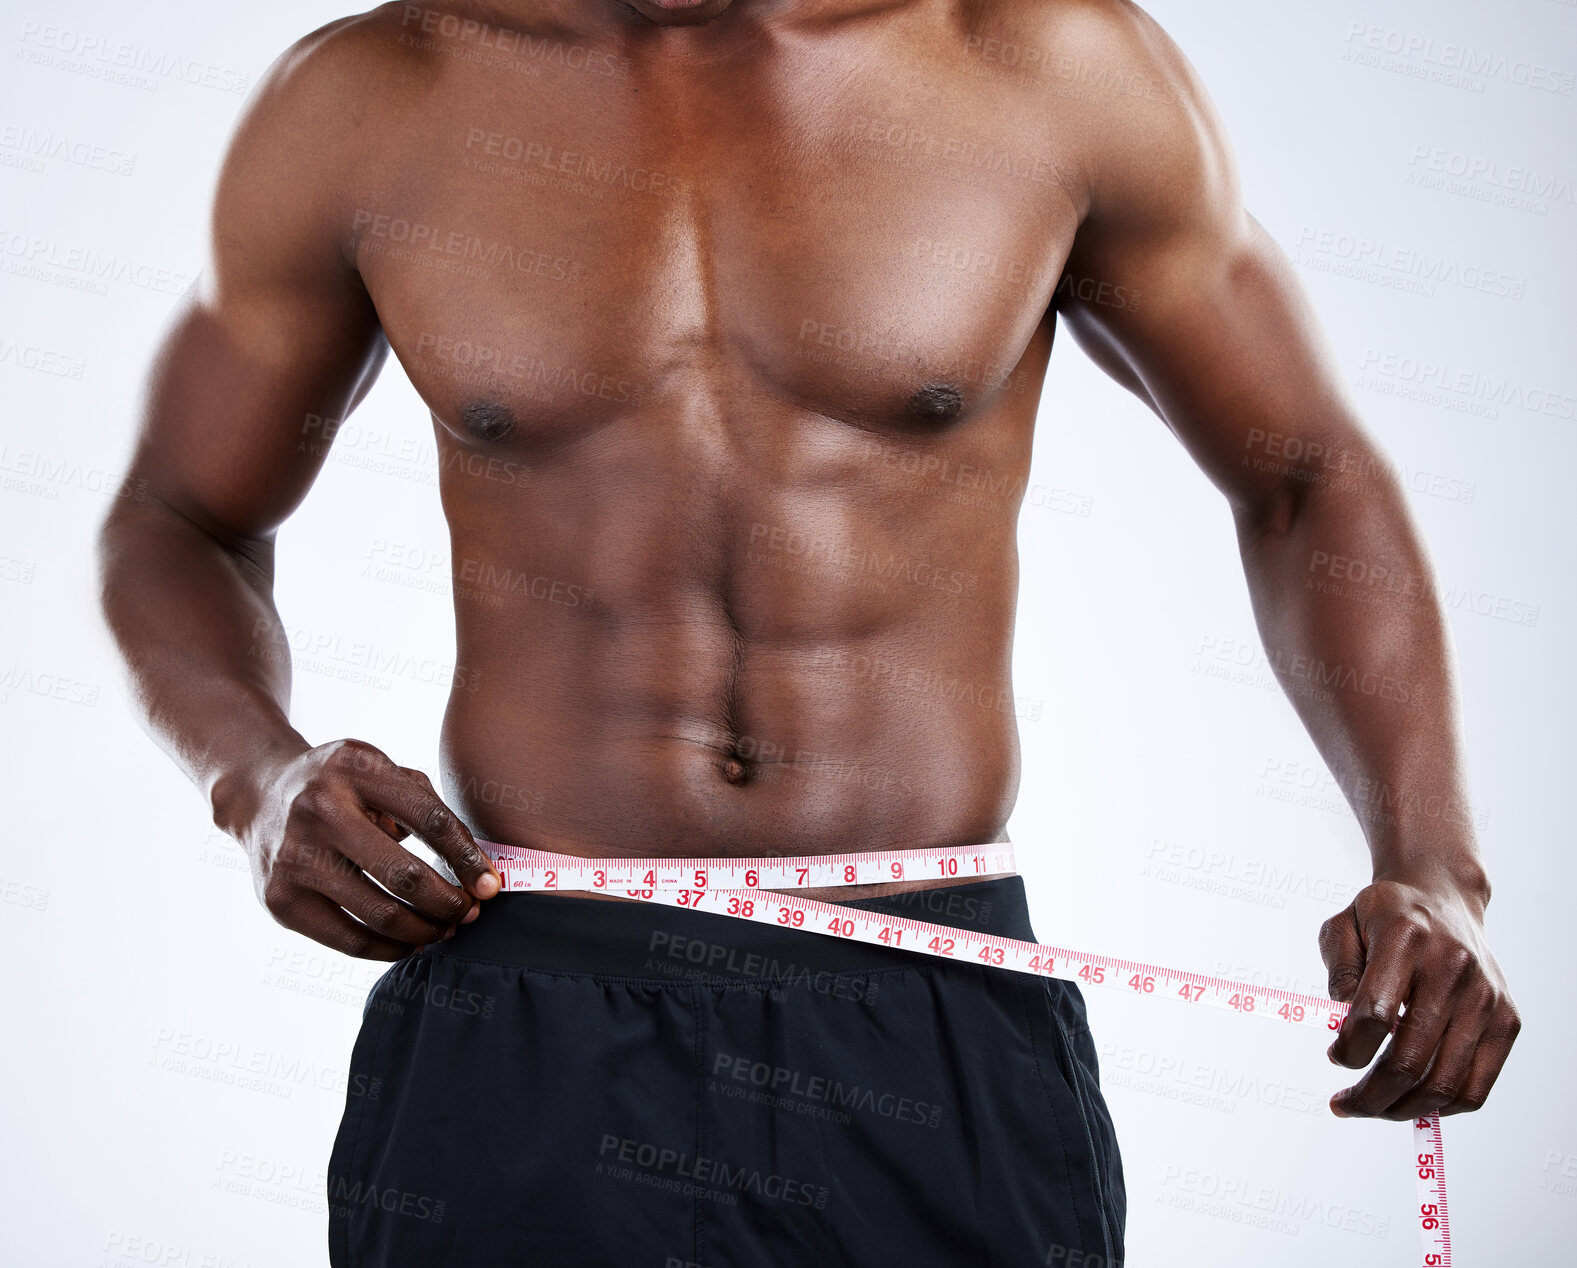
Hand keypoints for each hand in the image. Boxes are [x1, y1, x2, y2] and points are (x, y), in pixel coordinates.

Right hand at [238, 738, 500, 958]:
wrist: (259, 794)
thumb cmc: (341, 785)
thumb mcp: (380, 770)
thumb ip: (426, 805)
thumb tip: (477, 870)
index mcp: (355, 769)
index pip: (430, 820)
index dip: (467, 858)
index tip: (490, 885)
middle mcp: (319, 810)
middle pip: (405, 876)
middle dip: (449, 903)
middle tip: (468, 912)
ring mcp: (294, 858)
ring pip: (380, 914)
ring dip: (425, 931)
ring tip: (444, 928)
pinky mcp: (280, 900)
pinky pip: (348, 940)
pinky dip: (389, 950)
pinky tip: (410, 943)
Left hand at [1318, 870, 1518, 1118]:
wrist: (1442, 896)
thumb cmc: (1386, 916)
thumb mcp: (1343, 927)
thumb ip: (1338, 974)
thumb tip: (1342, 1028)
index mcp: (1405, 937)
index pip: (1373, 1015)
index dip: (1348, 1049)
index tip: (1335, 1057)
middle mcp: (1452, 968)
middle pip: (1409, 1059)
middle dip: (1369, 1095)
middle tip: (1344, 1104)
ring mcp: (1485, 998)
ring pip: (1445, 1083)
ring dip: (1401, 1109)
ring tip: (1373, 1108)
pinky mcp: (1507, 1020)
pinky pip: (1476, 1087)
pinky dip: (1442, 1107)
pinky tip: (1412, 1102)